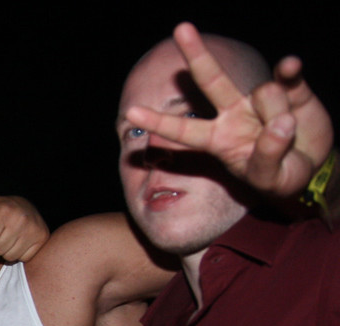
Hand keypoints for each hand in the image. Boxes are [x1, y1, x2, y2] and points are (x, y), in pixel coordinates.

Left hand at [0, 191, 48, 261]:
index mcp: (2, 211)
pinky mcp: (42, 239)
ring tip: (9, 238)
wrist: (27, 209)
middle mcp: (20, 219)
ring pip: (9, 256)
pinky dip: (20, 253)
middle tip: (0, 234)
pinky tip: (20, 242)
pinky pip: (23, 258)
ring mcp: (33, 229)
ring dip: (7, 251)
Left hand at [124, 22, 333, 197]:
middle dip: (197, 55)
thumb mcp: (270, 179)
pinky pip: (287, 74)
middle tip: (181, 28)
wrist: (311, 165)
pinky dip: (289, 69)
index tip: (130, 112)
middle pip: (211, 80)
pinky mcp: (291, 89)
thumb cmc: (279, 176)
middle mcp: (233, 113)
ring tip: (288, 136)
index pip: (184, 131)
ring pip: (263, 94)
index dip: (160, 122)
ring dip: (278, 116)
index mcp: (217, 140)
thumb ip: (268, 156)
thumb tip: (279, 123)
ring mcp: (259, 99)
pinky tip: (289, 65)